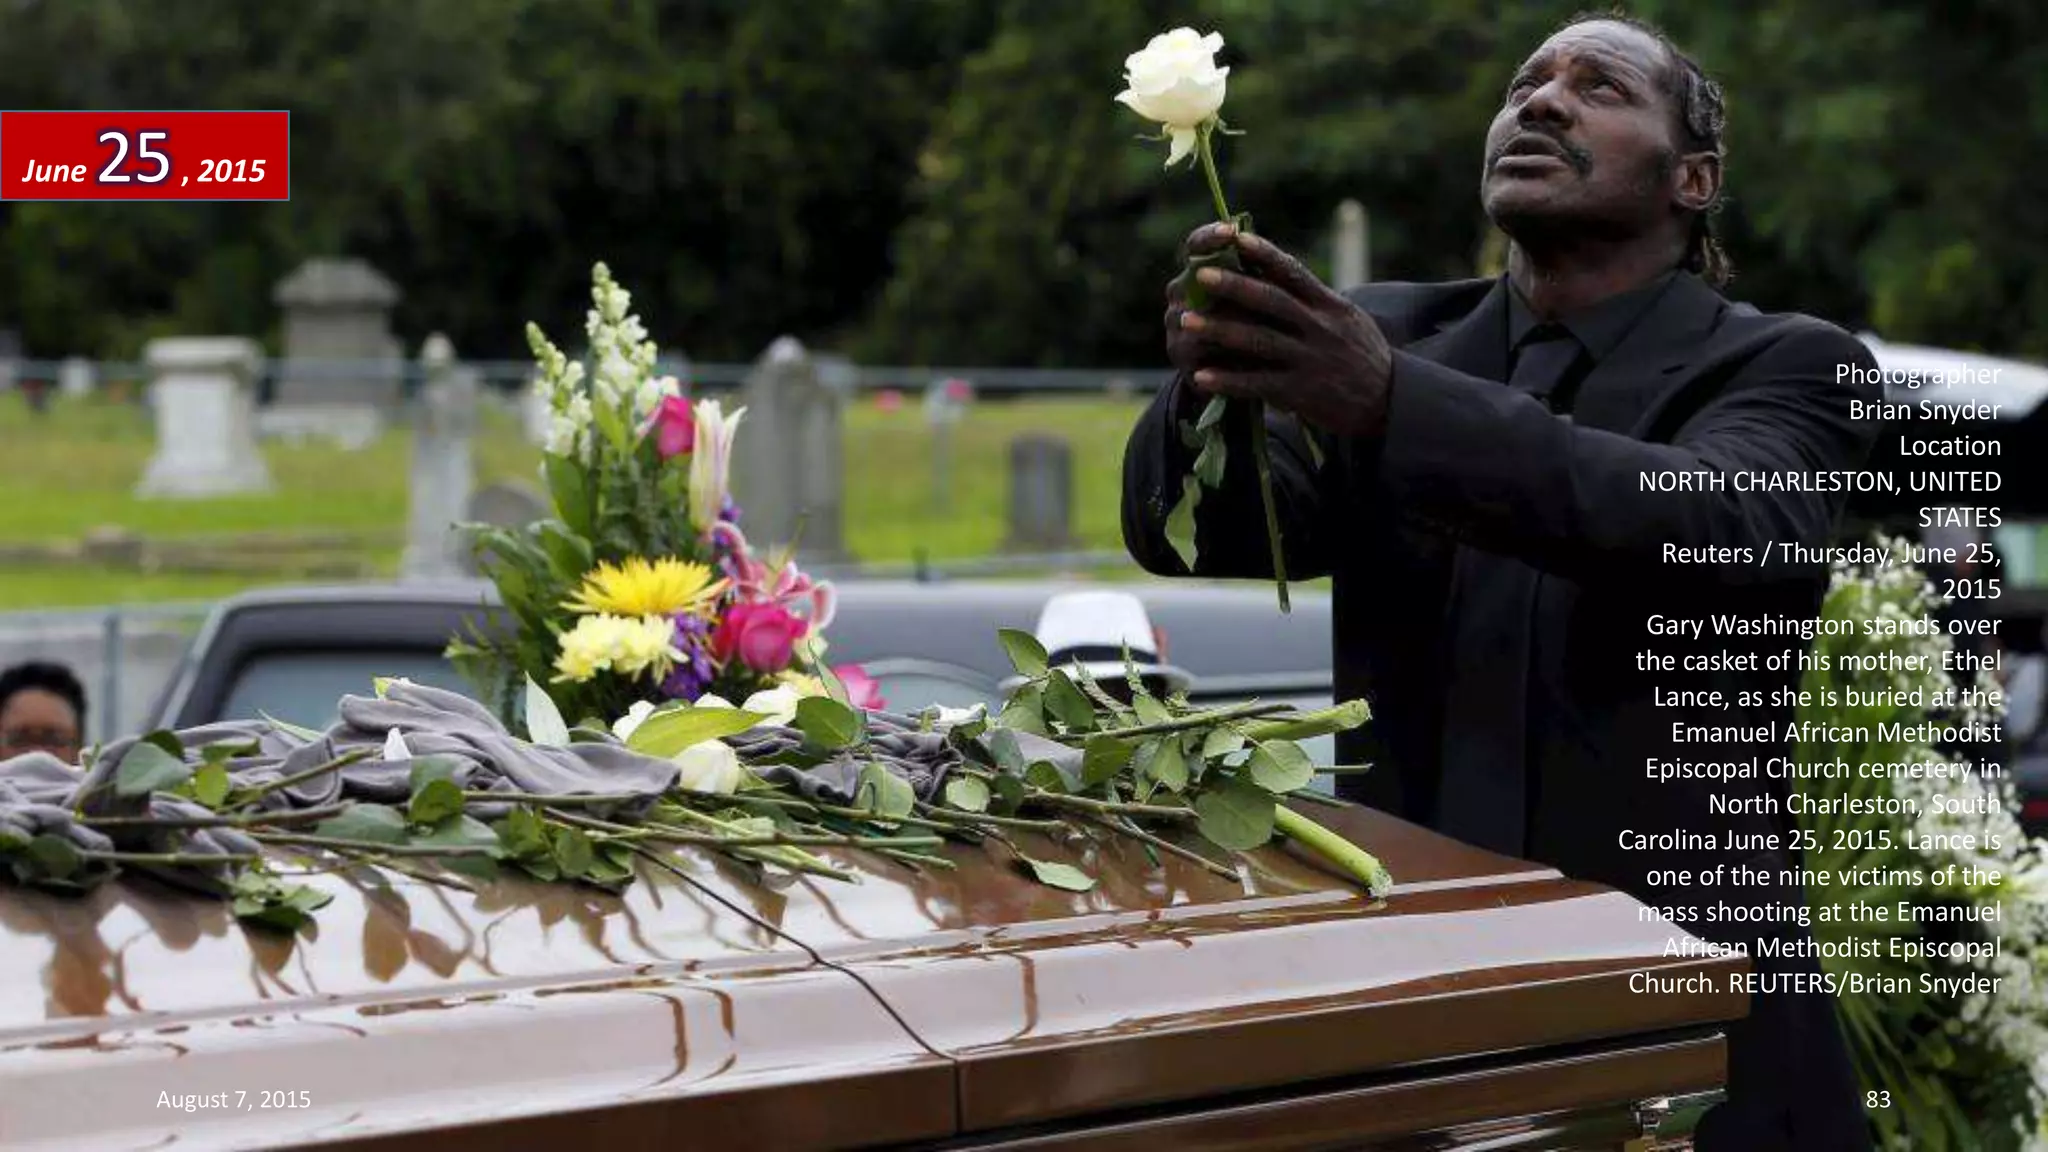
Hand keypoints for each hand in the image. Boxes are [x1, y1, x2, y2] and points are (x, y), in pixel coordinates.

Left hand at [1175, 230, 1393, 438]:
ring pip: (1258, 341)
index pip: (1293, 272)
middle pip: (1270, 300)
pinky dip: (1228, 381)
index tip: (1235, 238)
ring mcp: (1310, 360)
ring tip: (1185, 323)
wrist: (1390, 402)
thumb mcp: (1347, 319)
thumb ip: (1314, 299)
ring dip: (1219, 330)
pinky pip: (1258, 384)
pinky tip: (1201, 376)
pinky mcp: (1302, 392)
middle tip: (1199, 275)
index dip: (1263, 254)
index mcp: (1329, 305)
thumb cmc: (1361, 355)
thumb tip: (1276, 270)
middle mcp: (1320, 328)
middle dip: (1233, 286)